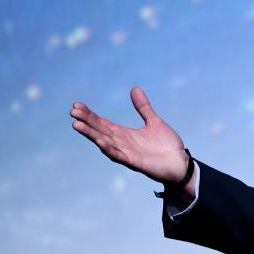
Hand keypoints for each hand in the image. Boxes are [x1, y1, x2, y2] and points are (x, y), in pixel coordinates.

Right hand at [70, 87, 189, 184]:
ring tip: (77, 125)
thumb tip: (135, 88)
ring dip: (92, 134)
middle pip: (100, 130)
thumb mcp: (154, 122)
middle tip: (72, 112)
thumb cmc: (167, 146)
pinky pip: (119, 156)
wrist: (181, 164)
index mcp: (125, 134)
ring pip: (105, 143)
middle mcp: (122, 143)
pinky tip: (100, 141)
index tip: (76, 105)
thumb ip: (143, 108)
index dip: (90, 115)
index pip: (102, 123)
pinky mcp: (136, 163)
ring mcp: (127, 153)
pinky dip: (109, 149)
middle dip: (86, 121)